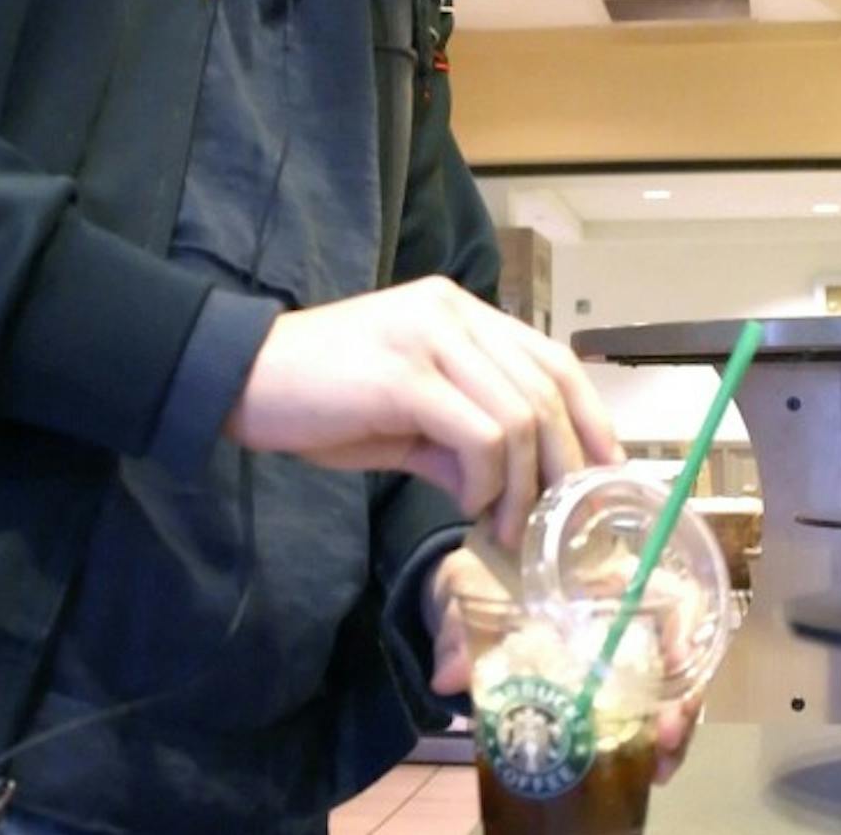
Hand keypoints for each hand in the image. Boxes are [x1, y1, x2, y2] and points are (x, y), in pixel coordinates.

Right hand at [224, 277, 620, 547]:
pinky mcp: (405, 374)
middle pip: (547, 387)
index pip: (553, 359)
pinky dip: (487, 482)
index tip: (604, 474)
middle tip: (557, 521)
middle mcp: (455, 312)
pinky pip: (479, 435)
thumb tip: (514, 490)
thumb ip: (462, 440)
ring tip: (502, 526)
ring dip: (522, 486)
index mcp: (461, 312)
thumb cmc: (319, 401)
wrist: (236, 380)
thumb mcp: (405, 419)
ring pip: (519, 415)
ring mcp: (430, 337)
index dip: (590, 418)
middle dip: (565, 464)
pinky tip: (467, 506)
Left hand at [423, 548, 703, 784]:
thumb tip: (449, 677)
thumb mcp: (465, 584)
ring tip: (661, 767)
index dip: (684, 623)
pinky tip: (650, 771)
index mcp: (602, 574)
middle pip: (680, 649)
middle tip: (665, 735)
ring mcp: (622, 656)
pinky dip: (653, 744)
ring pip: (672, 687)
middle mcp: (626, 613)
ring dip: (674, 727)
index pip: (666, 588)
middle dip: (684, 695)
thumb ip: (457, 626)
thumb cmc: (477, 574)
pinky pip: (646, 714)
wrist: (461, 604)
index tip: (677, 662)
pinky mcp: (611, 692)